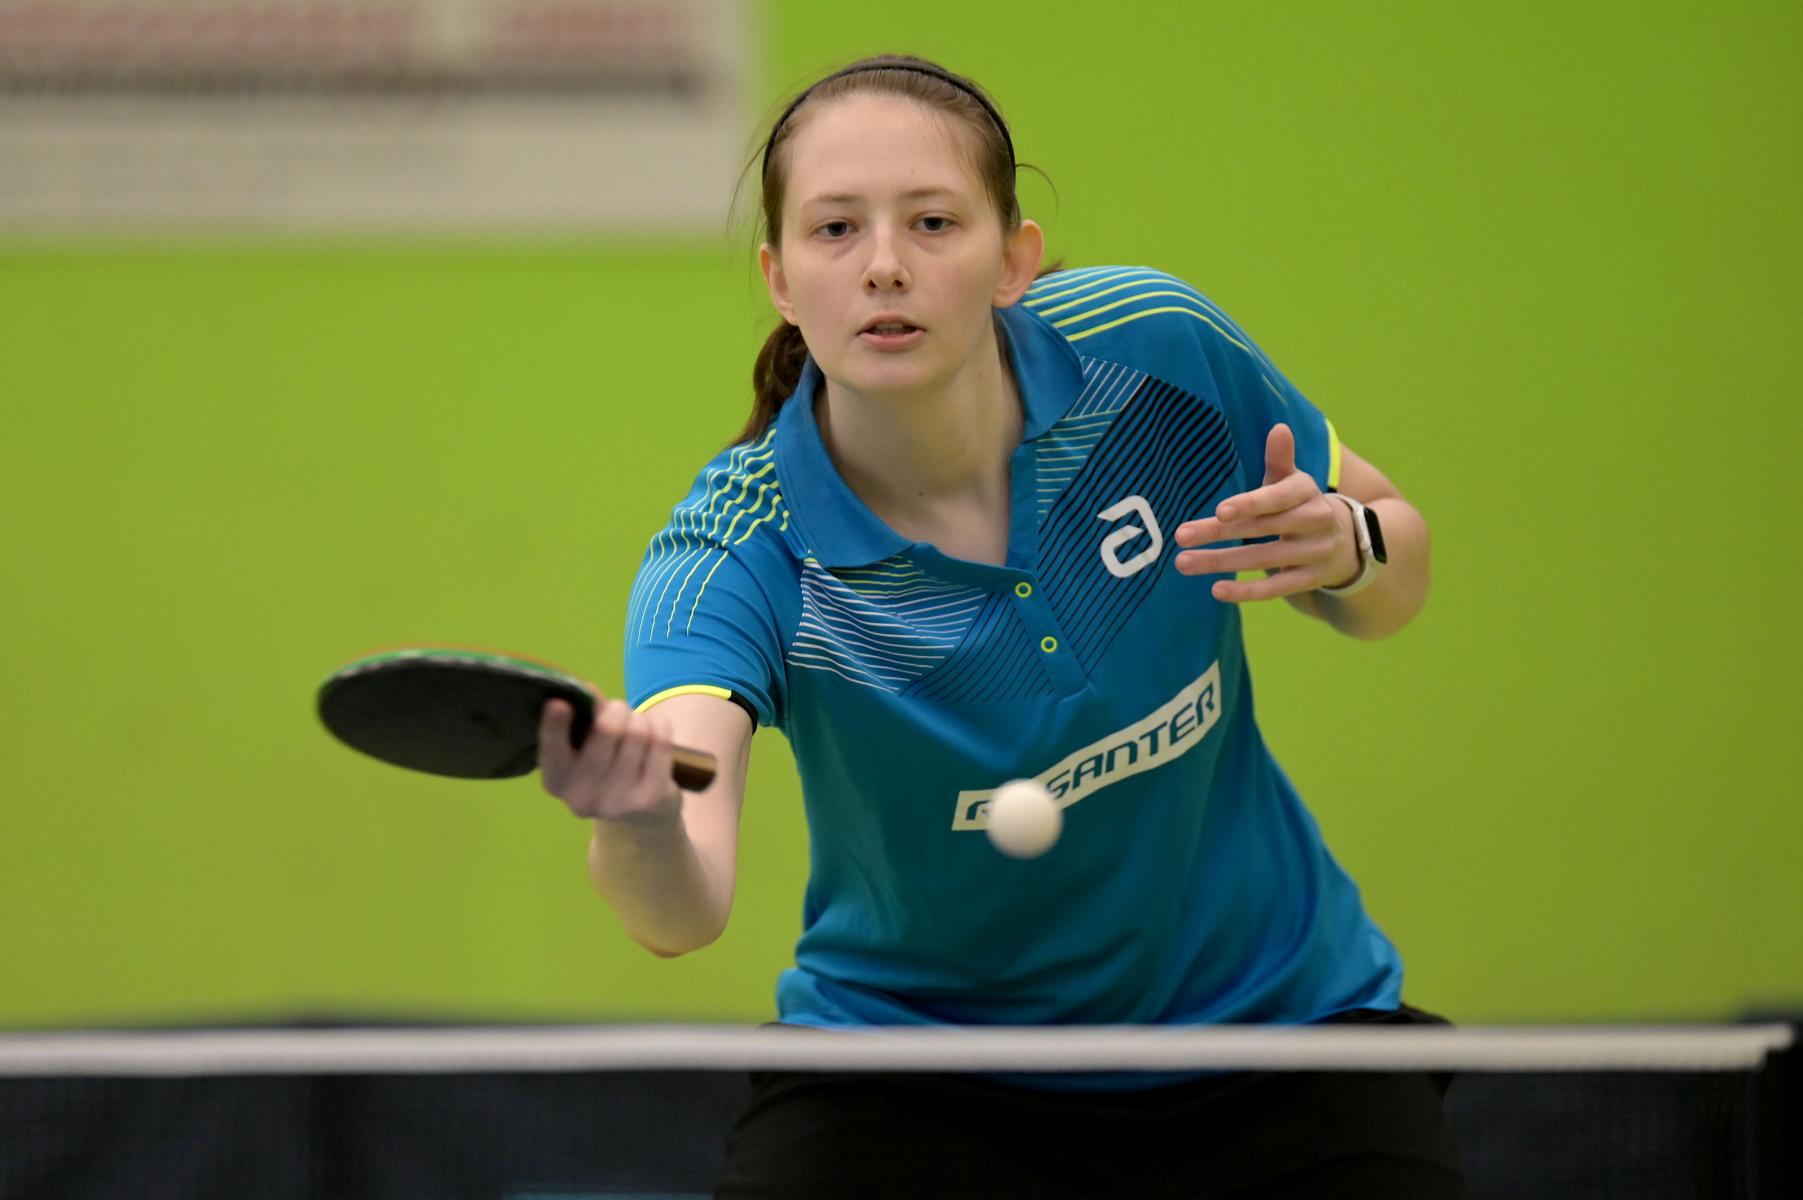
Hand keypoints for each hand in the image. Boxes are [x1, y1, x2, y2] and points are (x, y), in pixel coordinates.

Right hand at [538, 696, 682, 829]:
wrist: (643, 814)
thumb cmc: (606, 764)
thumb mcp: (586, 748)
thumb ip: (584, 719)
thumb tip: (587, 692)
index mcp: (556, 781)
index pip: (552, 750)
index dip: (555, 726)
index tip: (558, 703)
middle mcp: (580, 798)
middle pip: (607, 729)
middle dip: (617, 708)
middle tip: (618, 709)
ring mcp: (616, 803)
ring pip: (637, 731)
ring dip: (639, 719)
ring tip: (636, 726)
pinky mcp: (648, 799)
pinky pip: (660, 741)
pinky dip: (659, 725)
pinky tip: (655, 731)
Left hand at [1174, 423, 1360, 601]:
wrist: (1346, 541)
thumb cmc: (1301, 505)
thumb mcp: (1293, 481)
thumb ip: (1280, 460)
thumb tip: (1278, 428)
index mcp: (1306, 493)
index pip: (1276, 498)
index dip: (1249, 504)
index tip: (1219, 511)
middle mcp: (1315, 521)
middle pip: (1262, 528)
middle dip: (1218, 533)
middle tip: (1181, 536)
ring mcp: (1315, 552)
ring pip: (1263, 559)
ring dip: (1220, 562)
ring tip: (1183, 562)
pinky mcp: (1310, 580)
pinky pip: (1276, 588)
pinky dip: (1246, 592)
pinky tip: (1215, 590)